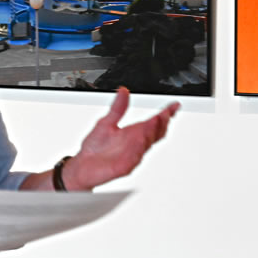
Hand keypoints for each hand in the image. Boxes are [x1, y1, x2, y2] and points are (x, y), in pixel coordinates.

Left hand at [63, 87, 180, 190]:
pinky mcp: (125, 166)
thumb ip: (117, 108)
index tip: (174, 105)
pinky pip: (135, 157)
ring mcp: (132, 155)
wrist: (82, 165)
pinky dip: (139, 148)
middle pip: (155, 132)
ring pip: (147, 143)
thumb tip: (123, 91)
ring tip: (156, 121)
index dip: (166, 114)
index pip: (154, 122)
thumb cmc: (95, 147)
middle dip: (162, 122)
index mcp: (134, 132)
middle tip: (165, 112)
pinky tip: (141, 140)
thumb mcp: (105, 122)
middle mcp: (136, 144)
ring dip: (152, 132)